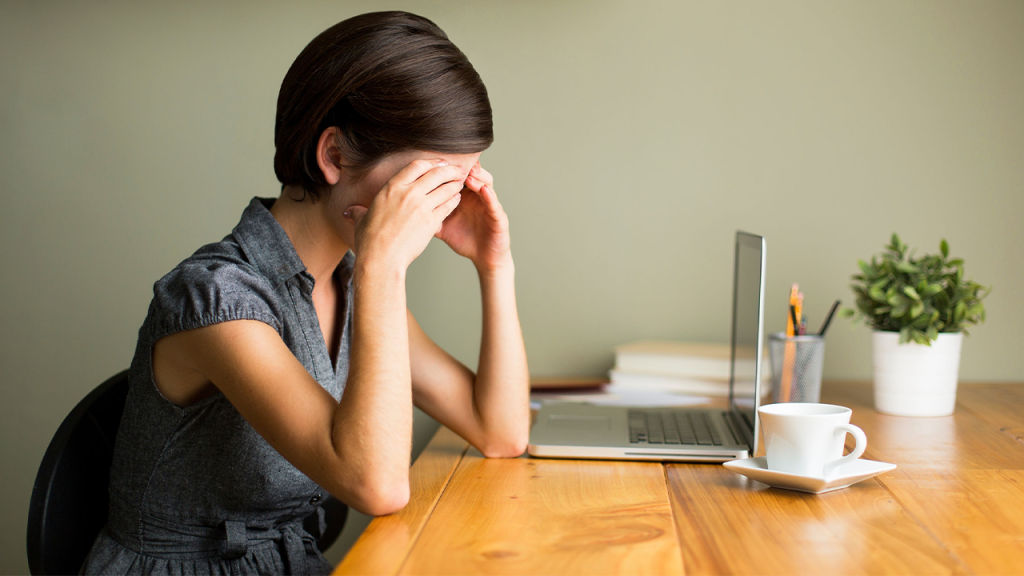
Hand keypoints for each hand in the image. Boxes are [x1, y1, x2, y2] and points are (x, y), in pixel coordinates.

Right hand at [343, 159, 463, 271]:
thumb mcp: (361, 220)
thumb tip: (349, 212)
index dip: (431, 162)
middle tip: (457, 170)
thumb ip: (358, 211)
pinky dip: (454, 200)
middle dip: (449, 169)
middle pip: (436, 173)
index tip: (439, 164)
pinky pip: (448, 205)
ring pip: (446, 188)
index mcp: (391, 188)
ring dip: (455, 184)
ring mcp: (421, 206)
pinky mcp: (431, 221)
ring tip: (459, 183)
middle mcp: (408, 193)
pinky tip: (456, 199)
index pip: (417, 165)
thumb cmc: (369, 241)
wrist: (381, 258)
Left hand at [436, 162, 511, 272]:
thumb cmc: (465, 239)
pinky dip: (490, 196)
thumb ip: (429, 215)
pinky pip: (495, 204)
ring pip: (486, 185)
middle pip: (472, 176)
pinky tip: (484, 191)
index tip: (435, 165)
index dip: (447, 171)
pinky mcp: (499, 217)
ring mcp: (489, 205)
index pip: (456, 178)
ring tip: (469, 174)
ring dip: (478, 178)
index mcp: (464, 196)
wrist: (483, 257)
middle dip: (463, 169)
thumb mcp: (442, 226)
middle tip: (452, 164)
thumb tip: (408, 210)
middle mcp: (477, 197)